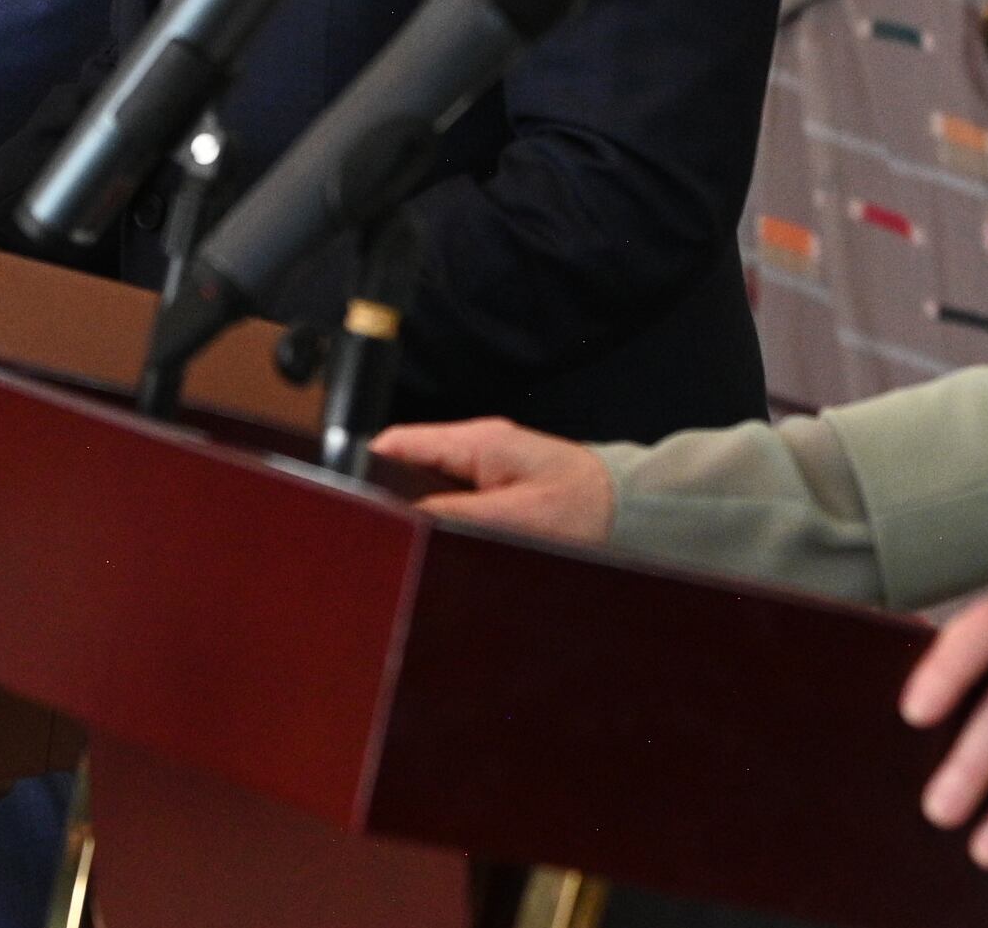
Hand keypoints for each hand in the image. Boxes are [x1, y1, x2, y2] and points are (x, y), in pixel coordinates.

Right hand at [371, 418, 616, 543]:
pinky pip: (454, 498)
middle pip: (409, 466)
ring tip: (401, 546)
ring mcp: (489, 466)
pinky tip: (438, 544)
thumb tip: (405, 522)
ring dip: (416, 511)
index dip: (366, 469)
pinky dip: (442, 517)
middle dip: (389, 497)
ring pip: (429, 485)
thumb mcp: (517, 518)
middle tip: (374, 537)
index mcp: (478, 442)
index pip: (399, 443)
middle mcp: (478, 447)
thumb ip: (458, 515)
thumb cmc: (586, 509)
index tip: (350, 505)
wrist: (637, 512)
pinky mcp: (500, 487)